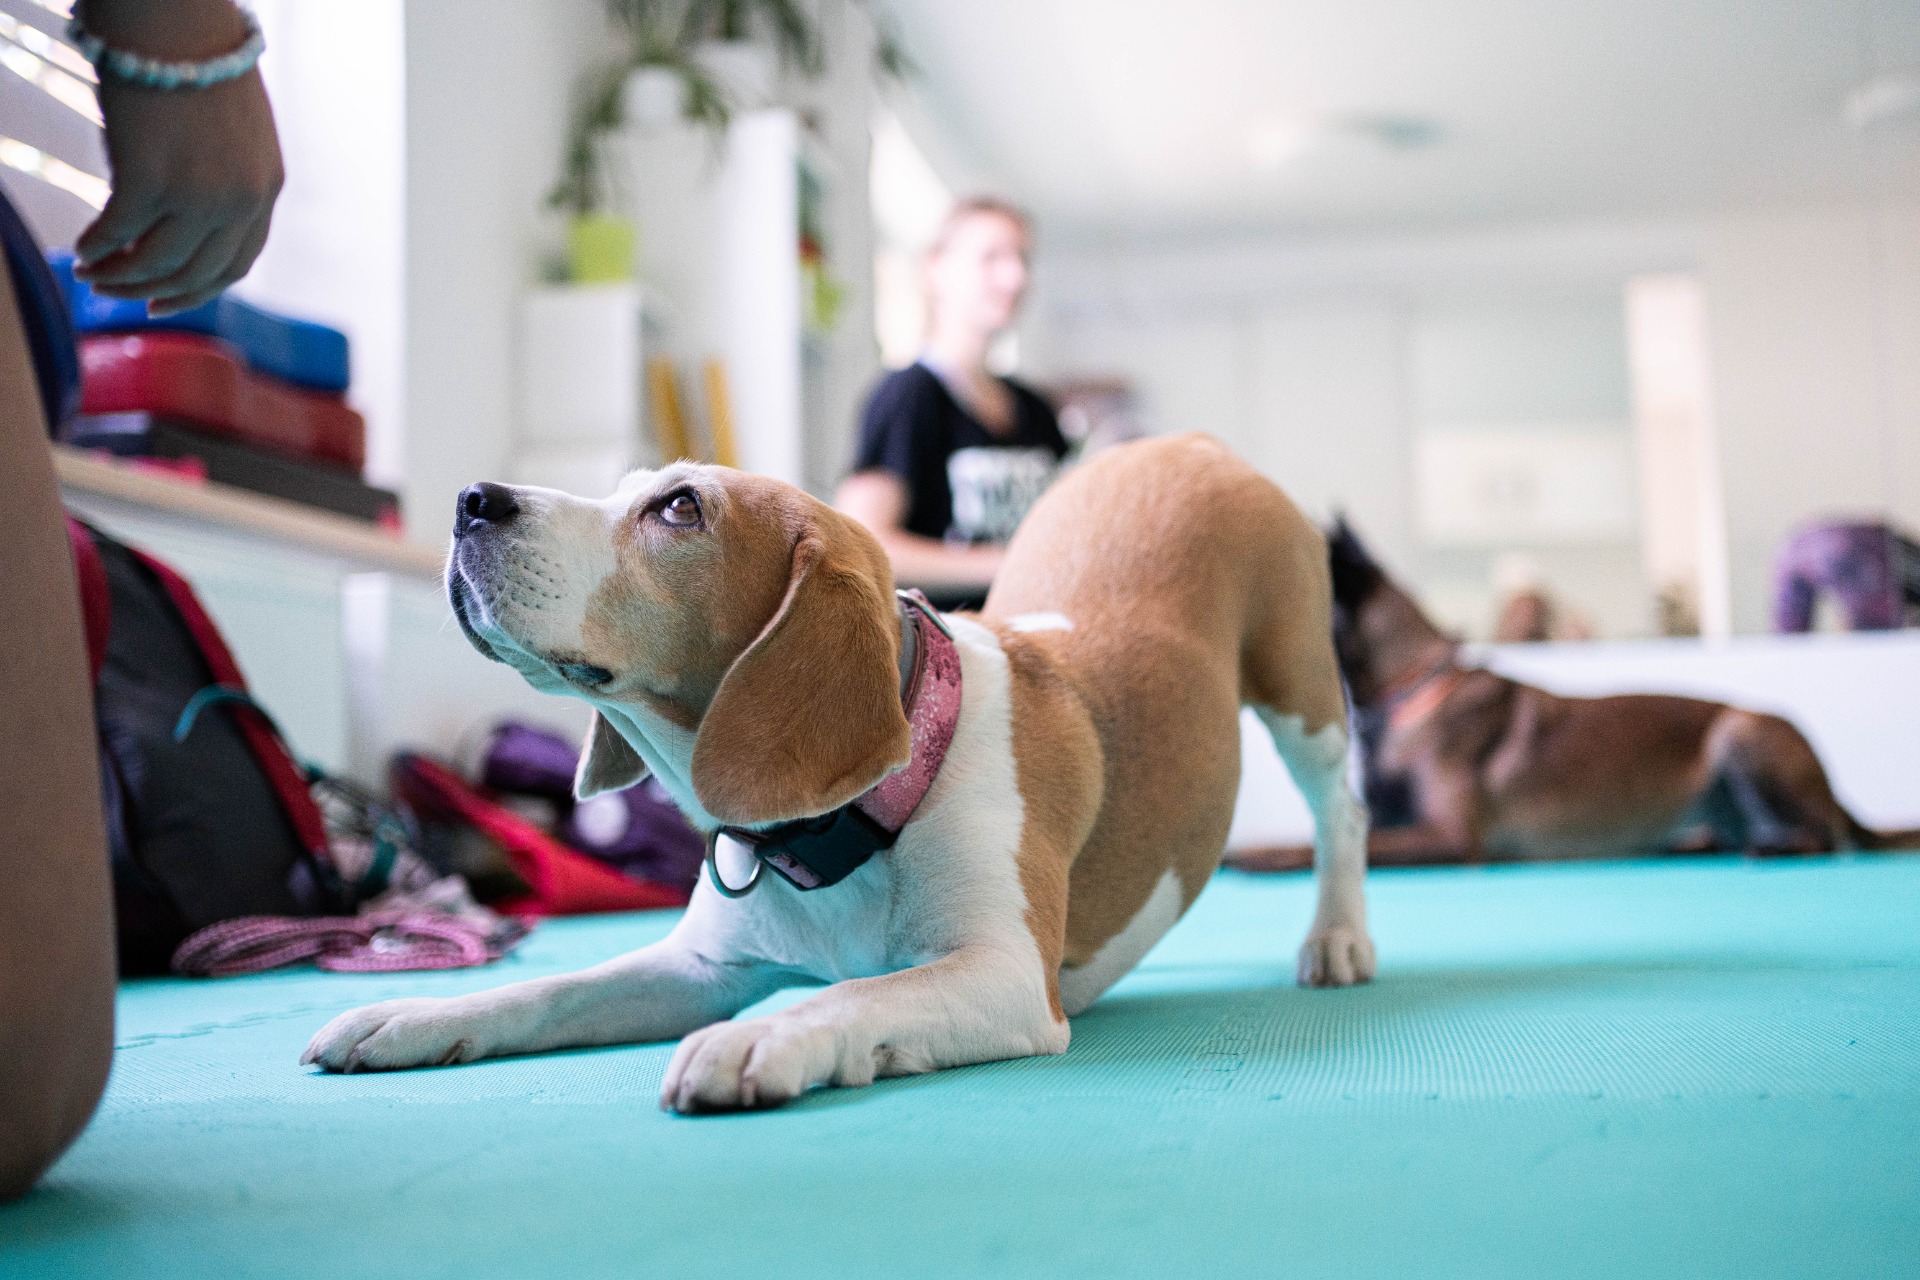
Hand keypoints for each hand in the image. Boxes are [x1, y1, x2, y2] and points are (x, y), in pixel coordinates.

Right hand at [71, 1, 282, 316]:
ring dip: (117, 276)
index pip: (236, 265)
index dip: (198, 292)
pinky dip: (96, 246)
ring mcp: (198, 193)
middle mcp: (239, 200)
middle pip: (195, 274)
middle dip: (150, 292)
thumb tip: (180, 222)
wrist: (176, 18)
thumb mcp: (233, 133)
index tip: (162, 302)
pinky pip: (118, 233)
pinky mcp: (151, 179)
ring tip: (88, 271)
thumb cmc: (196, 63)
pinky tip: (81, 248)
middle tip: (111, 293)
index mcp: (265, 189)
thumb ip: (222, 177)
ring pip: (156, 263)